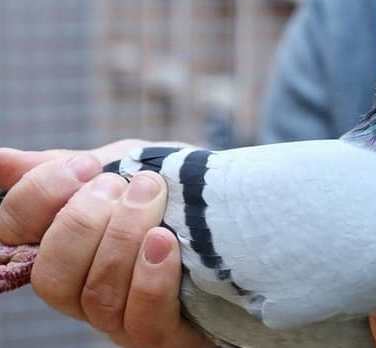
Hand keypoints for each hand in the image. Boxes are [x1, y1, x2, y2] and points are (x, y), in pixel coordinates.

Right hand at [0, 141, 209, 346]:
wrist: (237, 217)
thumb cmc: (171, 195)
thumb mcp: (123, 168)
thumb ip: (67, 168)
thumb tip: (1, 160)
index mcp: (65, 247)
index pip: (13, 233)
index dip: (40, 197)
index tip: (89, 166)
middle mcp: (85, 289)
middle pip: (53, 275)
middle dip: (86, 222)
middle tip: (125, 185)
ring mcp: (122, 318)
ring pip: (98, 295)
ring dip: (124, 240)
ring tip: (152, 198)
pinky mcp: (164, 335)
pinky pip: (143, 318)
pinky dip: (151, 277)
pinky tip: (165, 242)